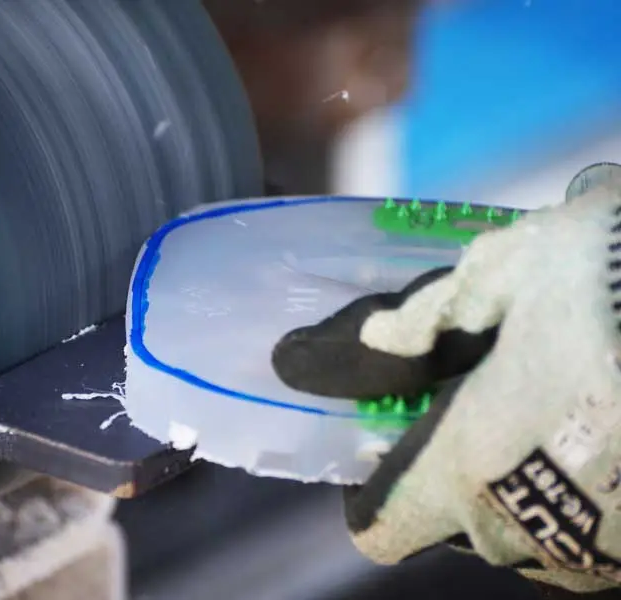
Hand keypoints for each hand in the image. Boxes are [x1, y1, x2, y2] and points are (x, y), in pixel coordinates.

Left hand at [272, 164, 620, 593]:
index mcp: (473, 463)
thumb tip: (378, 338)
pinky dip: (583, 503)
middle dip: (451, 477)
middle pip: (456, 528)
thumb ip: (431, 316)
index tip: (388, 447)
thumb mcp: (511, 268)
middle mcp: (535, 529)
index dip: (373, 494)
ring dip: (520, 492)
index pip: (385, 525)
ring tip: (548, 418)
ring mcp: (609, 553)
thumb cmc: (614, 273)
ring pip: (530, 542)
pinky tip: (601, 437)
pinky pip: (594, 543)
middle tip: (476, 409)